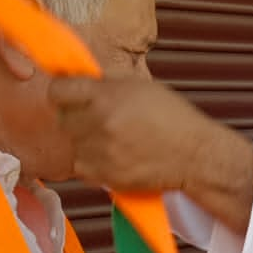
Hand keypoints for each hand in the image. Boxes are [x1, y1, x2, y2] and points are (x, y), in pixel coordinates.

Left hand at [50, 75, 219, 193]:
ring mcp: (99, 152)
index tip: (70, 92)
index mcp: (105, 96)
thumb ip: (106, 83)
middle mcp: (98, 124)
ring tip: (113, 137)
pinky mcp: (103, 176)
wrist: (194, 156)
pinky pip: (81, 165)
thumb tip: (78, 76)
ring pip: (72, 142)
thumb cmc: (174, 119)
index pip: (57, 90)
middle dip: (77, 114)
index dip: (64, 90)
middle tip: (100, 115)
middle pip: (62, 116)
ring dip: (85, 138)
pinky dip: (92, 160)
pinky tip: (114, 154)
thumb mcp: (140, 86)